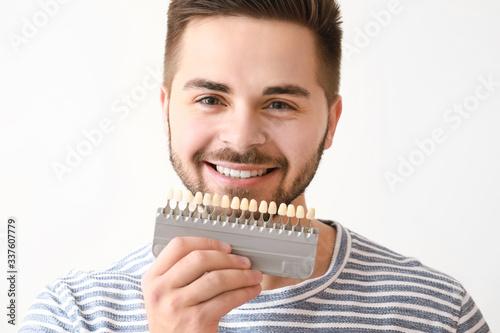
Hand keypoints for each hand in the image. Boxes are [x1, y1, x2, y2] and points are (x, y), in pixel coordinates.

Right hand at [142, 237, 262, 332]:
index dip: (206, 242)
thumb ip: (181, 271)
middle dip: (229, 258)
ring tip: (254, 276)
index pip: (179, 246)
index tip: (224, 247)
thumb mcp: (165, 294)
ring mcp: (177, 306)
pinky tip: (252, 290)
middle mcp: (161, 291)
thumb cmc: (173, 321)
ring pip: (217, 278)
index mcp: (152, 278)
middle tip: (245, 262)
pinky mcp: (195, 321)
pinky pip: (227, 299)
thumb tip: (219, 252)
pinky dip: (245, 292)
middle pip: (200, 259)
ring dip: (242, 275)